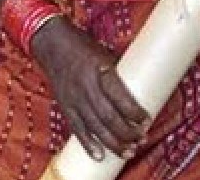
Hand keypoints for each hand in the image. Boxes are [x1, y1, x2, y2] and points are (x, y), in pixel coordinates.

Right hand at [31, 17, 149, 160]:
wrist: (52, 43)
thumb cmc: (83, 46)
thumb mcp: (105, 53)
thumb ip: (117, 74)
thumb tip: (139, 89)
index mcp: (100, 70)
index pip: (120, 97)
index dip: (134, 113)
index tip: (147, 120)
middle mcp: (86, 87)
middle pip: (108, 117)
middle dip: (127, 133)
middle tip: (141, 140)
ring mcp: (74, 99)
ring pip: (95, 127)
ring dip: (113, 143)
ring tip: (128, 152)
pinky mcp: (65, 106)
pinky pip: (77, 129)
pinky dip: (88, 144)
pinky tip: (100, 155)